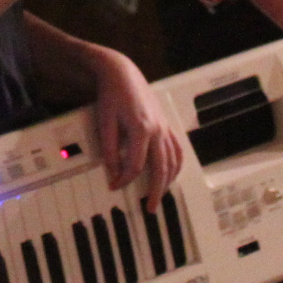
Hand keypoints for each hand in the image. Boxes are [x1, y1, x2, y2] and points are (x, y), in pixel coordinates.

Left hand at [86, 49, 184, 209]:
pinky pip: (177, 149)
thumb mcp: (105, 123)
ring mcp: (165, 127)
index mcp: (141, 129)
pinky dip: (176, 165)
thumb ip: (110, 150)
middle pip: (160, 169)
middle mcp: (158, 130)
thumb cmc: (111, 96)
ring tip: (159, 196)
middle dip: (155, 191)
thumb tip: (113, 174)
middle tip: (149, 208)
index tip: (113, 186)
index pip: (135, 166)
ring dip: (168, 181)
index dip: (124, 180)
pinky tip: (171, 175)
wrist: (122, 73)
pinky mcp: (167, 124)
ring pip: (173, 161)